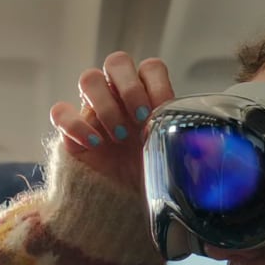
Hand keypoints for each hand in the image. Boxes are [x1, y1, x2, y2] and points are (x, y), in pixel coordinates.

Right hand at [50, 51, 174, 194]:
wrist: (125, 203)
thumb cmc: (150, 173)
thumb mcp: (171, 153)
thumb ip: (179, 138)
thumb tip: (204, 146)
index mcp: (146, 95)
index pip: (150, 67)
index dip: (156, 84)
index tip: (161, 111)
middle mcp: (118, 95)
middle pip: (117, 62)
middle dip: (129, 87)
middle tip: (139, 119)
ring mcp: (92, 109)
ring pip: (89, 78)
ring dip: (106, 105)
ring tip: (119, 136)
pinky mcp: (70, 130)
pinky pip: (60, 111)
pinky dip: (77, 125)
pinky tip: (95, 145)